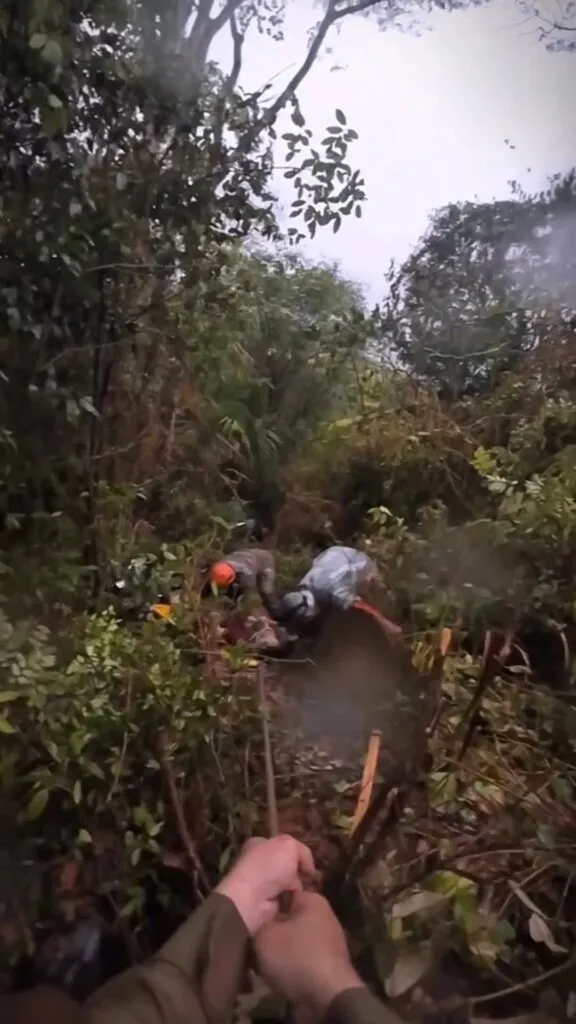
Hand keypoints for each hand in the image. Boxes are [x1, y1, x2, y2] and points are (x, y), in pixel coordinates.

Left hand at [215, 835, 316, 934]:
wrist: (252, 899)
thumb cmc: (268, 865)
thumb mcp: (289, 846)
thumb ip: (302, 851)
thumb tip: (307, 868)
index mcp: (259, 845)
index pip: (282, 846)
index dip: (297, 853)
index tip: (309, 864)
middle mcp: (258, 863)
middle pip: (287, 866)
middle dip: (300, 873)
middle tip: (313, 879)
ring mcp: (261, 885)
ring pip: (288, 885)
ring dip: (299, 889)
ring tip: (310, 891)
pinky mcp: (266, 904)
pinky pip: (287, 901)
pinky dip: (294, 902)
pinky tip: (302, 902)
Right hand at [253, 890, 362, 1014]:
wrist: (326, 998)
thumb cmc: (295, 956)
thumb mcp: (265, 935)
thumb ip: (258, 921)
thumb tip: (258, 920)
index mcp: (312, 901)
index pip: (284, 890)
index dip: (265, 900)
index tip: (250, 911)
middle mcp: (323, 917)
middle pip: (287, 918)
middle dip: (270, 929)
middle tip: (252, 939)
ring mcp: (326, 942)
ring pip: (292, 940)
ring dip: (277, 950)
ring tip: (260, 960)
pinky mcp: (325, 965)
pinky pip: (299, 959)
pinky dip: (287, 966)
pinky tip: (274, 974)